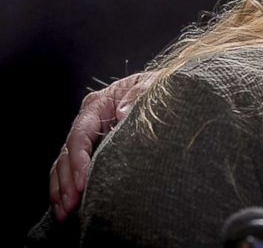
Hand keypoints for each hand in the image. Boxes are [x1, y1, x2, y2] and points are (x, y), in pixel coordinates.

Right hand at [49, 71, 154, 220]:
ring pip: (63, 165)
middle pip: (67, 154)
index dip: (78, 160)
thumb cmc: (157, 88)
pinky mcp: (92, 151)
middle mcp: (87, 121)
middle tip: (70, 205)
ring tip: (63, 213)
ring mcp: (87, 137)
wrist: (164, 90)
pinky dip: (65, 189)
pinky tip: (65, 208)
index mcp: (98, 105)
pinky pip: (71, 171)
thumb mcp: (152, 86)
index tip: (82, 181)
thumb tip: (122, 114)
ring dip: (61, 190)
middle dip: (66, 182)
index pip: (80, 134)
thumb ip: (139, 96)